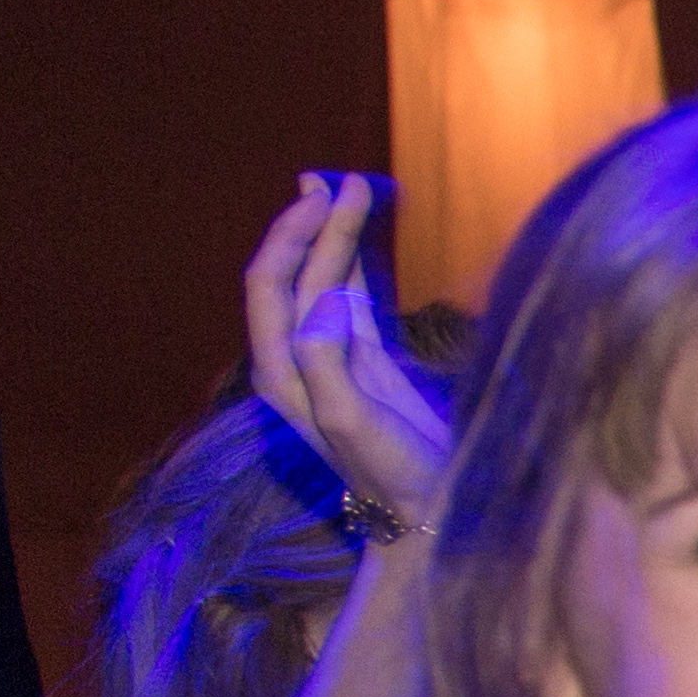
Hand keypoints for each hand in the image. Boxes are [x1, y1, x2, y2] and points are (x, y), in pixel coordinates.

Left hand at [238, 177, 450, 518]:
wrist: (427, 515)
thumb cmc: (391, 475)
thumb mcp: (351, 423)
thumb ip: (326, 360)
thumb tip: (324, 298)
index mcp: (281, 371)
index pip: (270, 285)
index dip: (292, 237)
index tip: (323, 198)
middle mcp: (295, 360)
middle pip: (294, 276)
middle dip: (312, 225)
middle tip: (339, 181)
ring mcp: (329, 360)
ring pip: (322, 282)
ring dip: (332, 236)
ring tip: (348, 190)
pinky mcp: (363, 364)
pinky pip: (351, 299)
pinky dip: (354, 262)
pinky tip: (359, 236)